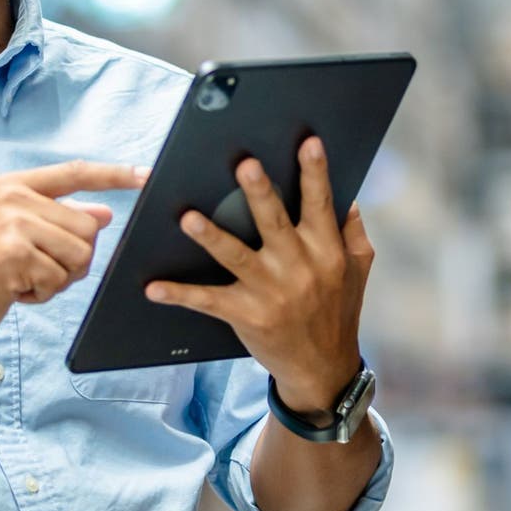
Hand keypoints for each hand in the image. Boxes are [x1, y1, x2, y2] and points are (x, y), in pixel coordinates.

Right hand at [0, 160, 147, 347]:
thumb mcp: (17, 237)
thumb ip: (57, 220)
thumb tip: (104, 213)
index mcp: (13, 185)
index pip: (75, 172)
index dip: (114, 175)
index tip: (147, 175)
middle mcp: (12, 196)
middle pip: (88, 226)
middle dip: (73, 259)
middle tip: (36, 270)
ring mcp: (12, 223)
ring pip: (80, 254)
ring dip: (59, 278)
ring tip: (24, 279)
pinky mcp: (14, 253)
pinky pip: (60, 278)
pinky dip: (43, 294)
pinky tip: (15, 291)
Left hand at [143, 138, 370, 411]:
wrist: (323, 368)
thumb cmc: (338, 311)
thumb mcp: (356, 270)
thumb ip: (351, 231)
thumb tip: (348, 193)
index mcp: (325, 251)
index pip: (320, 204)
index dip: (315, 173)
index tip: (307, 142)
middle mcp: (299, 267)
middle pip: (275, 223)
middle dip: (259, 193)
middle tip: (244, 164)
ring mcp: (271, 292)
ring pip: (236, 257)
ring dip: (210, 236)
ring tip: (187, 217)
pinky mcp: (247, 315)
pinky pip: (208, 301)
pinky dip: (179, 294)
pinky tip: (153, 287)